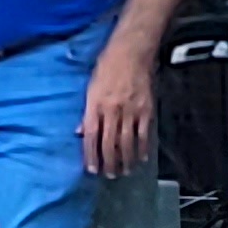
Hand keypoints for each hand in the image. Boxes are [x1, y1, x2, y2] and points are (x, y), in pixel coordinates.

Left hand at [80, 33, 157, 177]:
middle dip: (109, 162)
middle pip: (110, 142)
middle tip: (109, 175)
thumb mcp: (90, 88)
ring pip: (128, 141)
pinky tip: (141, 158)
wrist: (131, 52)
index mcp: (95, 105)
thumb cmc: (106, 68)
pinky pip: (144, 132)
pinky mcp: (146, 108)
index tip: (91, 168)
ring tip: (124, 171)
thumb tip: (81, 132)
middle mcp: (113, 110)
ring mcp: (131, 110)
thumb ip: (87, 112)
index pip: (91, 136)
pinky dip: (143, 147)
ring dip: (126, 159)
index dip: (91, 154)